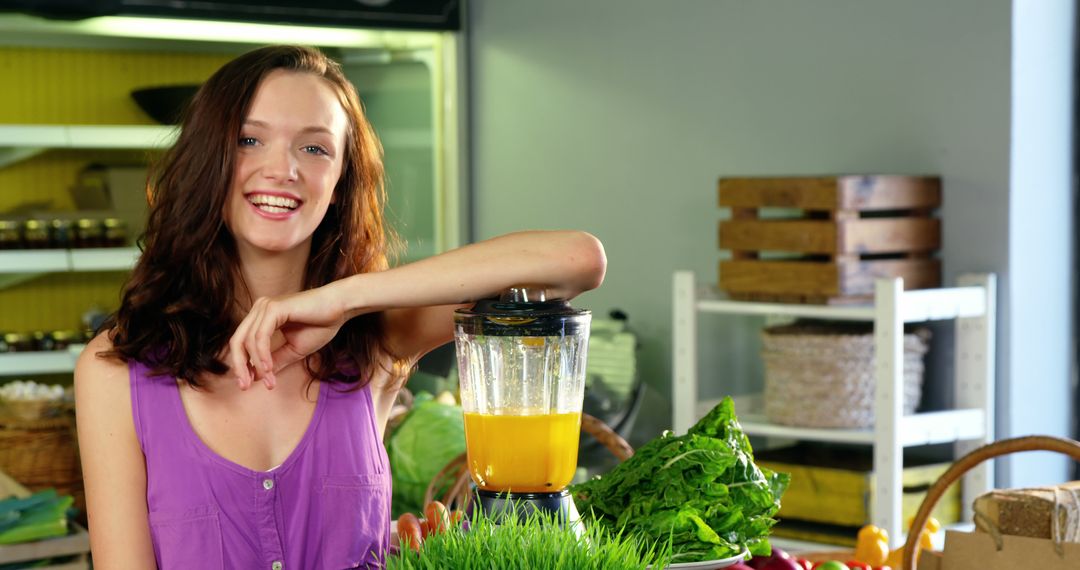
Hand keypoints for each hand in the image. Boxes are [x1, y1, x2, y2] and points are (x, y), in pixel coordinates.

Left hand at [228, 286, 346, 389]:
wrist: (341, 308)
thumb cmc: (321, 325)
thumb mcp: (294, 349)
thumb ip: (275, 361)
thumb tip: (255, 376)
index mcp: (262, 316)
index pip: (242, 342)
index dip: (241, 364)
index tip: (247, 384)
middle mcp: (260, 309)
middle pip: (237, 341)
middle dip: (240, 366)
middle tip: (246, 386)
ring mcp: (265, 307)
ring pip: (248, 341)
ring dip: (256, 365)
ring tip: (269, 381)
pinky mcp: (274, 308)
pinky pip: (260, 337)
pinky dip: (262, 355)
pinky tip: (269, 369)